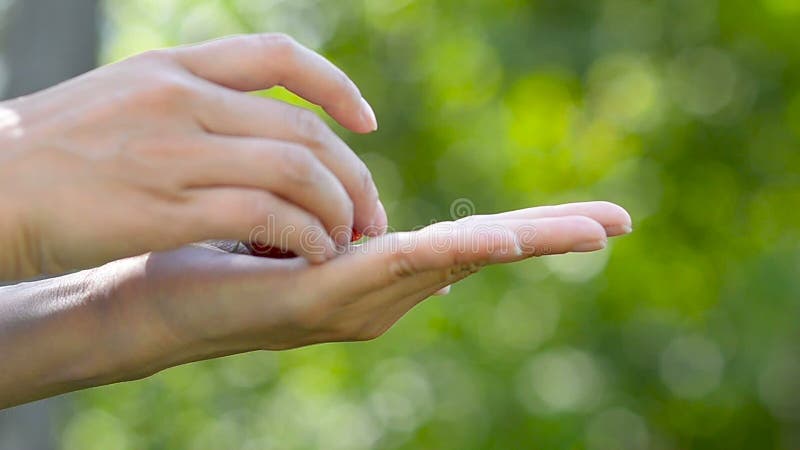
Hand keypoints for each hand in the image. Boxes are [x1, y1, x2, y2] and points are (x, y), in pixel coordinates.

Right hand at [0, 33, 384, 279]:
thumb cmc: (55, 154)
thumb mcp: (125, 100)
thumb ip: (191, 104)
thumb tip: (249, 124)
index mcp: (174, 69)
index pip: (280, 58)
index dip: (336, 87)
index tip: (367, 121)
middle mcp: (182, 100)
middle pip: (304, 129)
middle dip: (354, 173)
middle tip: (370, 210)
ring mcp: (176, 151)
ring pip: (297, 170)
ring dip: (338, 209)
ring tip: (347, 238)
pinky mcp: (168, 207)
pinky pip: (266, 215)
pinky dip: (305, 235)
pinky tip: (314, 253)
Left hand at [96, 202, 630, 378]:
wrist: (159, 300)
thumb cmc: (230, 260)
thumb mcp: (305, 236)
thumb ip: (349, 229)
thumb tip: (375, 224)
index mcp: (384, 273)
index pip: (471, 241)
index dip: (533, 226)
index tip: (596, 218)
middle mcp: (383, 295)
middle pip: (479, 254)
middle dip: (552, 237)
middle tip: (620, 221)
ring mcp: (358, 301)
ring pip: (451, 261)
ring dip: (520, 241)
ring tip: (589, 230)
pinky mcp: (321, 297)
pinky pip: (394, 267)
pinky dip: (450, 253)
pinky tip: (495, 240)